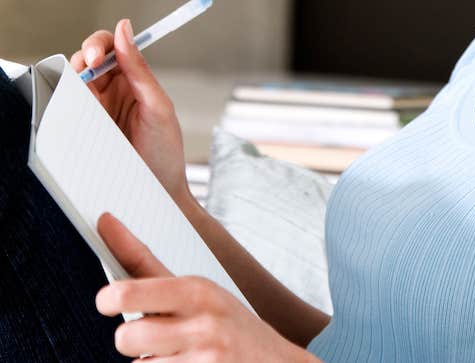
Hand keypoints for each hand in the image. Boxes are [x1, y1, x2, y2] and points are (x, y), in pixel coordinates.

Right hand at [70, 20, 190, 205]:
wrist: (157, 193)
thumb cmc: (164, 151)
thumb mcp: (157, 105)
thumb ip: (139, 68)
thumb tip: (124, 28)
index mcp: (134, 78)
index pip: (112, 48)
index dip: (101, 44)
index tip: (99, 56)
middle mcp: (112, 90)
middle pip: (88, 60)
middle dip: (84, 57)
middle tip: (88, 69)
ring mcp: (95, 109)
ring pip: (74, 81)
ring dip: (73, 78)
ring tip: (81, 88)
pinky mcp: (81, 128)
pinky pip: (67, 107)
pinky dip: (63, 101)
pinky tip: (71, 105)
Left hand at [96, 213, 310, 361]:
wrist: (275, 362)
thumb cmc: (227, 323)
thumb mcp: (197, 291)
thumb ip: (147, 268)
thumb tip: (105, 221)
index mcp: (196, 290)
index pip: (134, 290)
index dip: (109, 298)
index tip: (105, 302)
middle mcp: (201, 323)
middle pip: (126, 336)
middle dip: (130, 339)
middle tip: (148, 336)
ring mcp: (204, 359)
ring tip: (179, 357)